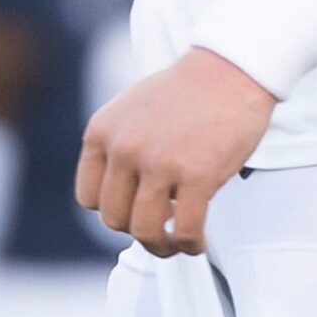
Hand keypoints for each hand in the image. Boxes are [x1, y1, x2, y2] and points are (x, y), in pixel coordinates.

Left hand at [76, 47, 273, 257]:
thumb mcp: (129, 110)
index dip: (113, 210)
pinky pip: (184, 230)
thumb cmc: (184, 92)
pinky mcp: (197, 174)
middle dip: (137, 230)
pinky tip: (198, 241)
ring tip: (177, 243)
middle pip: (115, 219)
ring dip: (163, 246)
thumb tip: (121, 195)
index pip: (88, 197)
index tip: (133, 210)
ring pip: (146, 232)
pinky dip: (190, 245)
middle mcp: (124, 148)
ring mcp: (159, 162)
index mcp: (102, 131)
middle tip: (161, 228)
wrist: (228, 69)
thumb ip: (117, 146)